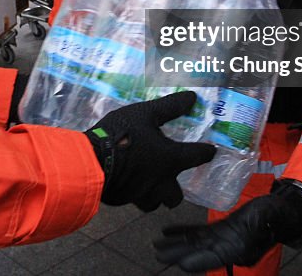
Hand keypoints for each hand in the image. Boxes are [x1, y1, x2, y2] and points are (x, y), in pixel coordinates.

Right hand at [84, 91, 214, 210]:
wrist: (90, 160)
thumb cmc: (120, 135)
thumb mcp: (145, 113)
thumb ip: (169, 107)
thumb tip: (191, 98)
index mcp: (170, 159)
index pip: (196, 157)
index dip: (206, 153)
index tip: (210, 151)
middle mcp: (160, 182)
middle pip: (176, 197)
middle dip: (175, 190)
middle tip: (169, 178)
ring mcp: (141, 194)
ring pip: (155, 203)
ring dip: (155, 195)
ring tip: (148, 184)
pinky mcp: (123, 199)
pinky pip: (134, 200)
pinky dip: (134, 193)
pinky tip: (127, 182)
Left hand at [154, 179, 301, 271]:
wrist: (281, 210)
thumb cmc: (274, 215)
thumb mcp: (265, 220)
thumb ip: (255, 227)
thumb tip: (246, 233)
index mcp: (238, 250)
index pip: (214, 258)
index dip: (198, 262)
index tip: (181, 265)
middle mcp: (228, 249)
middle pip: (198, 253)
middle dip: (178, 255)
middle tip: (158, 255)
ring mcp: (222, 240)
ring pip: (194, 244)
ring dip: (175, 244)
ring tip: (156, 245)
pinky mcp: (220, 230)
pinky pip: (198, 234)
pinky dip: (182, 233)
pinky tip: (167, 231)